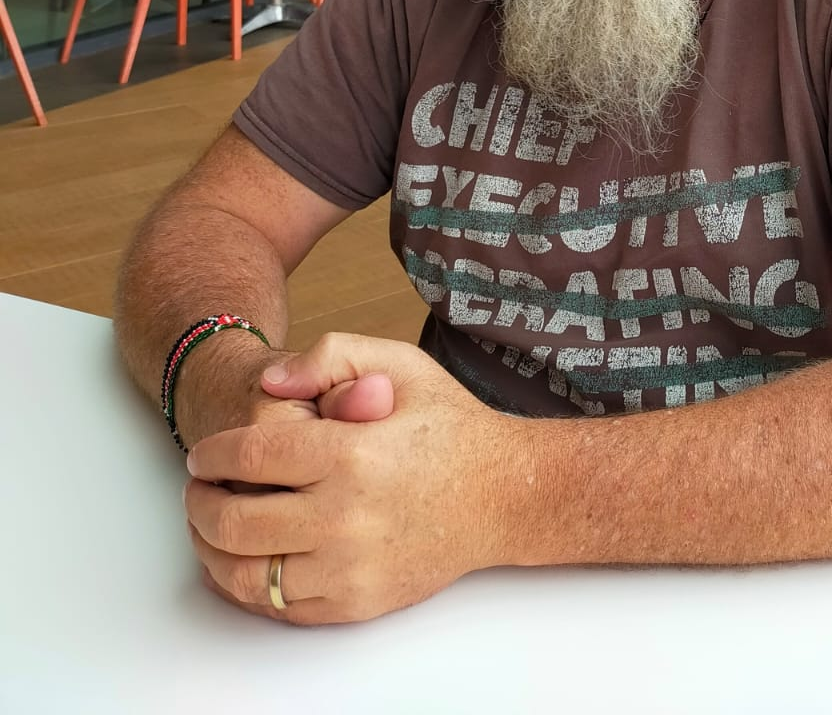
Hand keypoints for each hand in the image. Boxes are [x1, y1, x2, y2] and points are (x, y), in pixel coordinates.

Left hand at [183, 334, 519, 624]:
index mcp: (351, 453)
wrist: (502, 495)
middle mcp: (346, 516)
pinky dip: (248, 586)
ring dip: (211, 551)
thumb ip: (331, 356)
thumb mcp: (400, 364)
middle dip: (200, 504)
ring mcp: (350, 566)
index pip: (250, 458)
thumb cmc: (449, 427)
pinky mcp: (356, 602)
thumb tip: (271, 380)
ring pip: (247, 575)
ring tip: (210, 527)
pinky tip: (246, 560)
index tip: (202, 454)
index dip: (212, 455)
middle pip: (234, 522)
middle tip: (198, 489)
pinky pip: (279, 606)